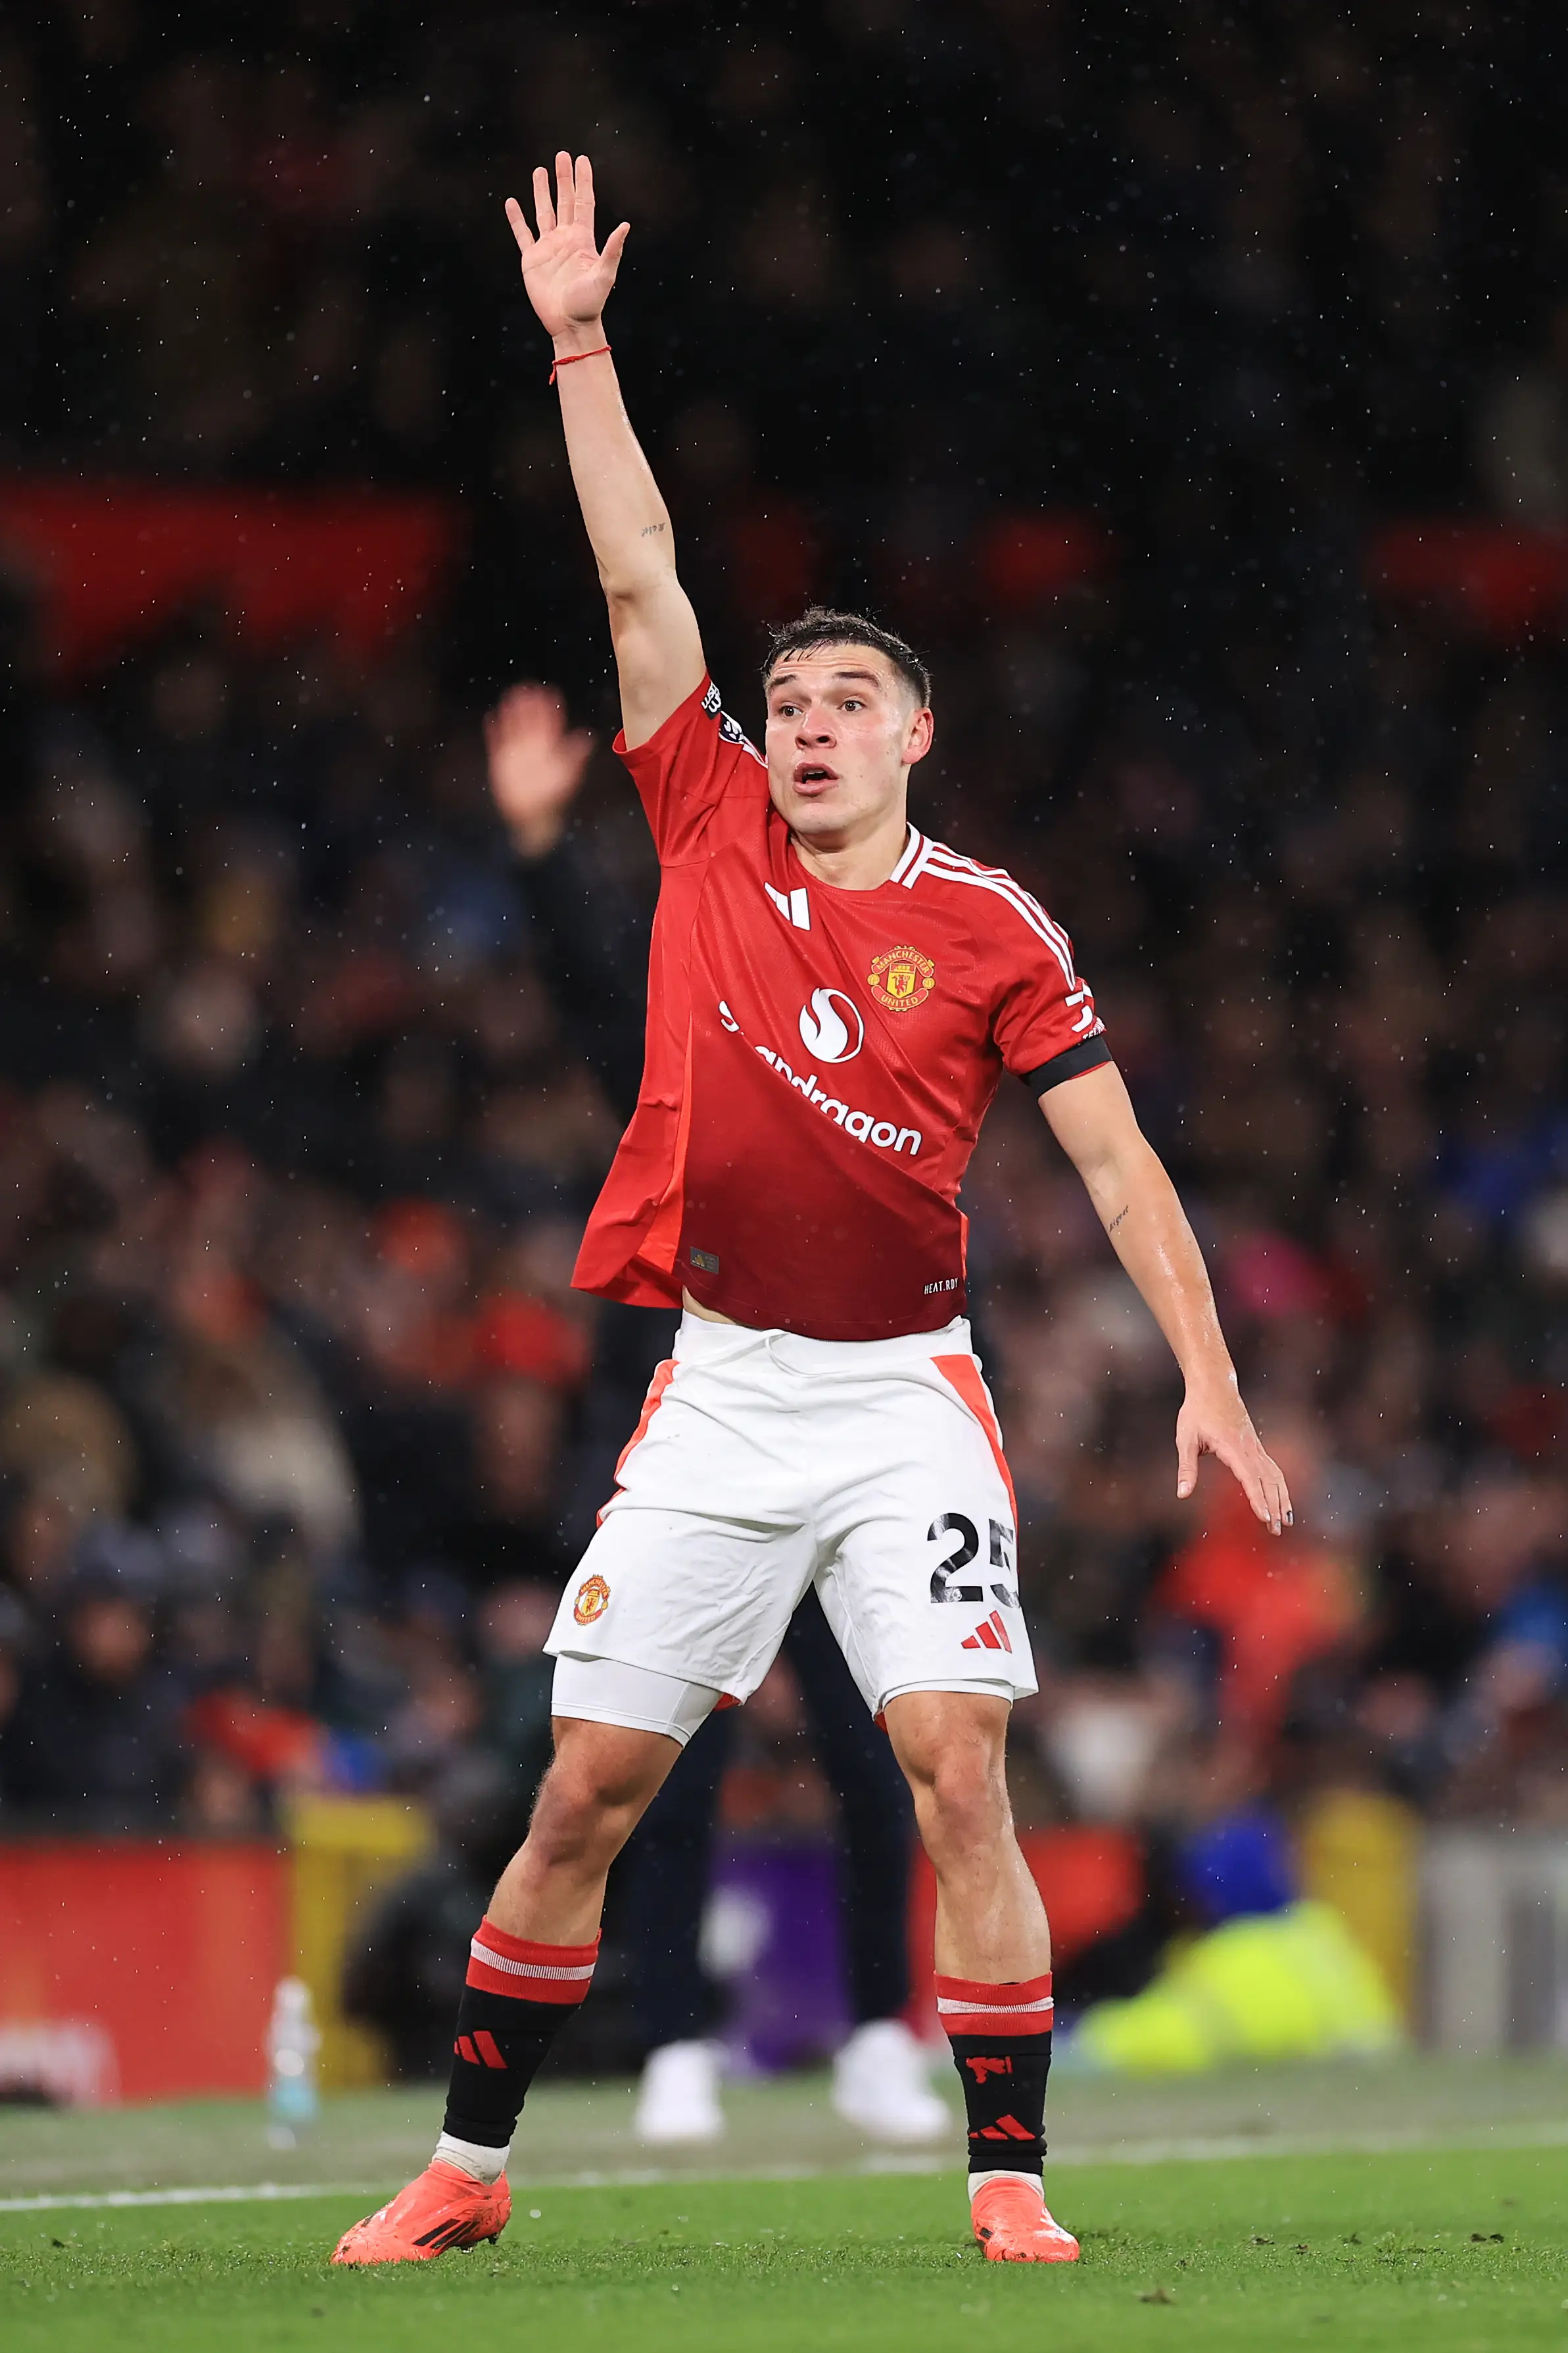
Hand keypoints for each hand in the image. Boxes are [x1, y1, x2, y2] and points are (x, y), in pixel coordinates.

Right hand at [484, 685, 593, 858]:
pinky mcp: (501, 763)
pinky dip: (493, 731)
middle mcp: (533, 748)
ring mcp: (516, 754)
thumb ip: (575, 756)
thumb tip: (587, 737)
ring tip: (509, 694)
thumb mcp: (567, 776)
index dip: (550, 708)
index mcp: (549, 749)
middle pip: (530, 721)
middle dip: (529, 705)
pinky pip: (496, 743)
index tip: (550, 692)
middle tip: (528, 686)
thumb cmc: (553, 798)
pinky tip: (490, 717)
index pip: (550, 723)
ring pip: (513, 727)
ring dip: (511, 712)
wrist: (533, 816)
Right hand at [505, 152, 628, 345]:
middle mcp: (565, 239)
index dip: (583, 181)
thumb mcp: (605, 276)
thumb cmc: (590, 304)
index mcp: (583, 240)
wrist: (569, 325)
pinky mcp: (531, 259)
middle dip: (563, 179)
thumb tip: (625, 225)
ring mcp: (548, 248)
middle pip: (564, 201)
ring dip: (542, 192)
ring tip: (539, 170)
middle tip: (562, 155)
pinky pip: (522, 234)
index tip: (582, 159)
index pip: (583, 203)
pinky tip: (512, 203)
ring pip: (544, 212)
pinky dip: (516, 219)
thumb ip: (613, 250)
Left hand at [1175, 1383, 1293, 1535]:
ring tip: (1285, 1522)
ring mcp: (1255, 1446)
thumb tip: (1182, 1494)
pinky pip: (1273, 1468)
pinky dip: (1280, 1486)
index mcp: (1231, 1446)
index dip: (1258, 1498)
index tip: (1264, 1518)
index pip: (1249, 1477)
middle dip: (1273, 1506)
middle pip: (1267, 1480)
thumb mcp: (1185, 1438)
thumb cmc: (1196, 1411)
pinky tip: (1282, 1501)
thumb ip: (1186, 1467)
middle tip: (1276, 1531)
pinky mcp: (1256, 1446)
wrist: (1213, 1385)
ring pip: (1274, 1475)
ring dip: (1281, 1498)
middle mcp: (1249, 1447)